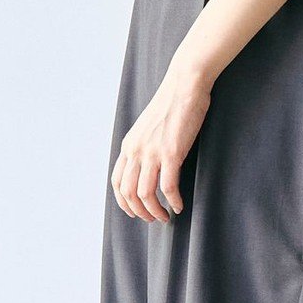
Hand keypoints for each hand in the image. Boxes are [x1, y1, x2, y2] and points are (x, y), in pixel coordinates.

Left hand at [111, 57, 212, 221]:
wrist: (185, 84)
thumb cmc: (173, 103)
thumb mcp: (149, 127)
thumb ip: (145, 145)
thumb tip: (150, 164)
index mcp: (129, 145)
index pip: (117, 182)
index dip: (124, 202)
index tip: (136, 211)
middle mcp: (136, 150)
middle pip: (128, 193)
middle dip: (139, 212)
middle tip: (153, 219)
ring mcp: (152, 152)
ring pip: (145, 194)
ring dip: (155, 211)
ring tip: (165, 217)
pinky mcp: (171, 152)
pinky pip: (168, 186)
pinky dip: (173, 201)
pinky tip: (179, 205)